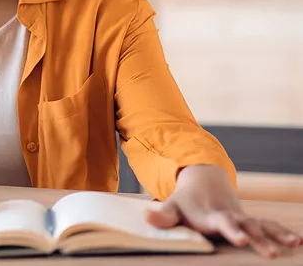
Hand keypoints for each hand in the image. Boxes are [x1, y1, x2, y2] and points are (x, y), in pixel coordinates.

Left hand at [145, 165, 301, 257]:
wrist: (203, 182)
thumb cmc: (185, 201)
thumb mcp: (172, 206)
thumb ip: (163, 216)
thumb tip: (147, 217)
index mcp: (210, 215)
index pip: (221, 222)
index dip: (230, 229)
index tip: (238, 238)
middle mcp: (229, 216)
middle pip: (245, 227)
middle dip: (257, 238)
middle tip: (269, 252)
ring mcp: (241, 218)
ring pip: (261, 226)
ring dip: (276, 235)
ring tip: (292, 244)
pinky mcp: (249, 221)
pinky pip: (268, 225)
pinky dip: (282, 232)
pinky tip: (298, 241)